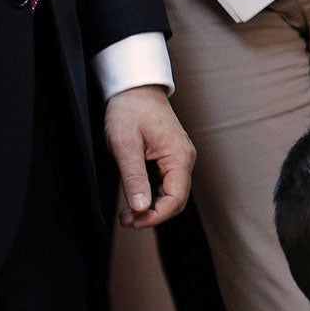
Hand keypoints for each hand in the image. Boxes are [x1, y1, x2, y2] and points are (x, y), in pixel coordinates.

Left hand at [105, 85, 194, 228]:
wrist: (134, 88)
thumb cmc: (130, 110)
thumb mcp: (125, 144)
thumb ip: (134, 177)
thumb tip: (141, 208)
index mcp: (179, 155)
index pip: (176, 198)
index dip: (156, 216)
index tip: (133, 222)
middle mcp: (184, 158)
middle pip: (176, 200)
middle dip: (153, 215)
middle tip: (126, 220)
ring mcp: (179, 158)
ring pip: (171, 194)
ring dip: (151, 208)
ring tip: (127, 214)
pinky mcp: (171, 157)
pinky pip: (167, 184)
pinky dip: (152, 196)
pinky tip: (136, 199)